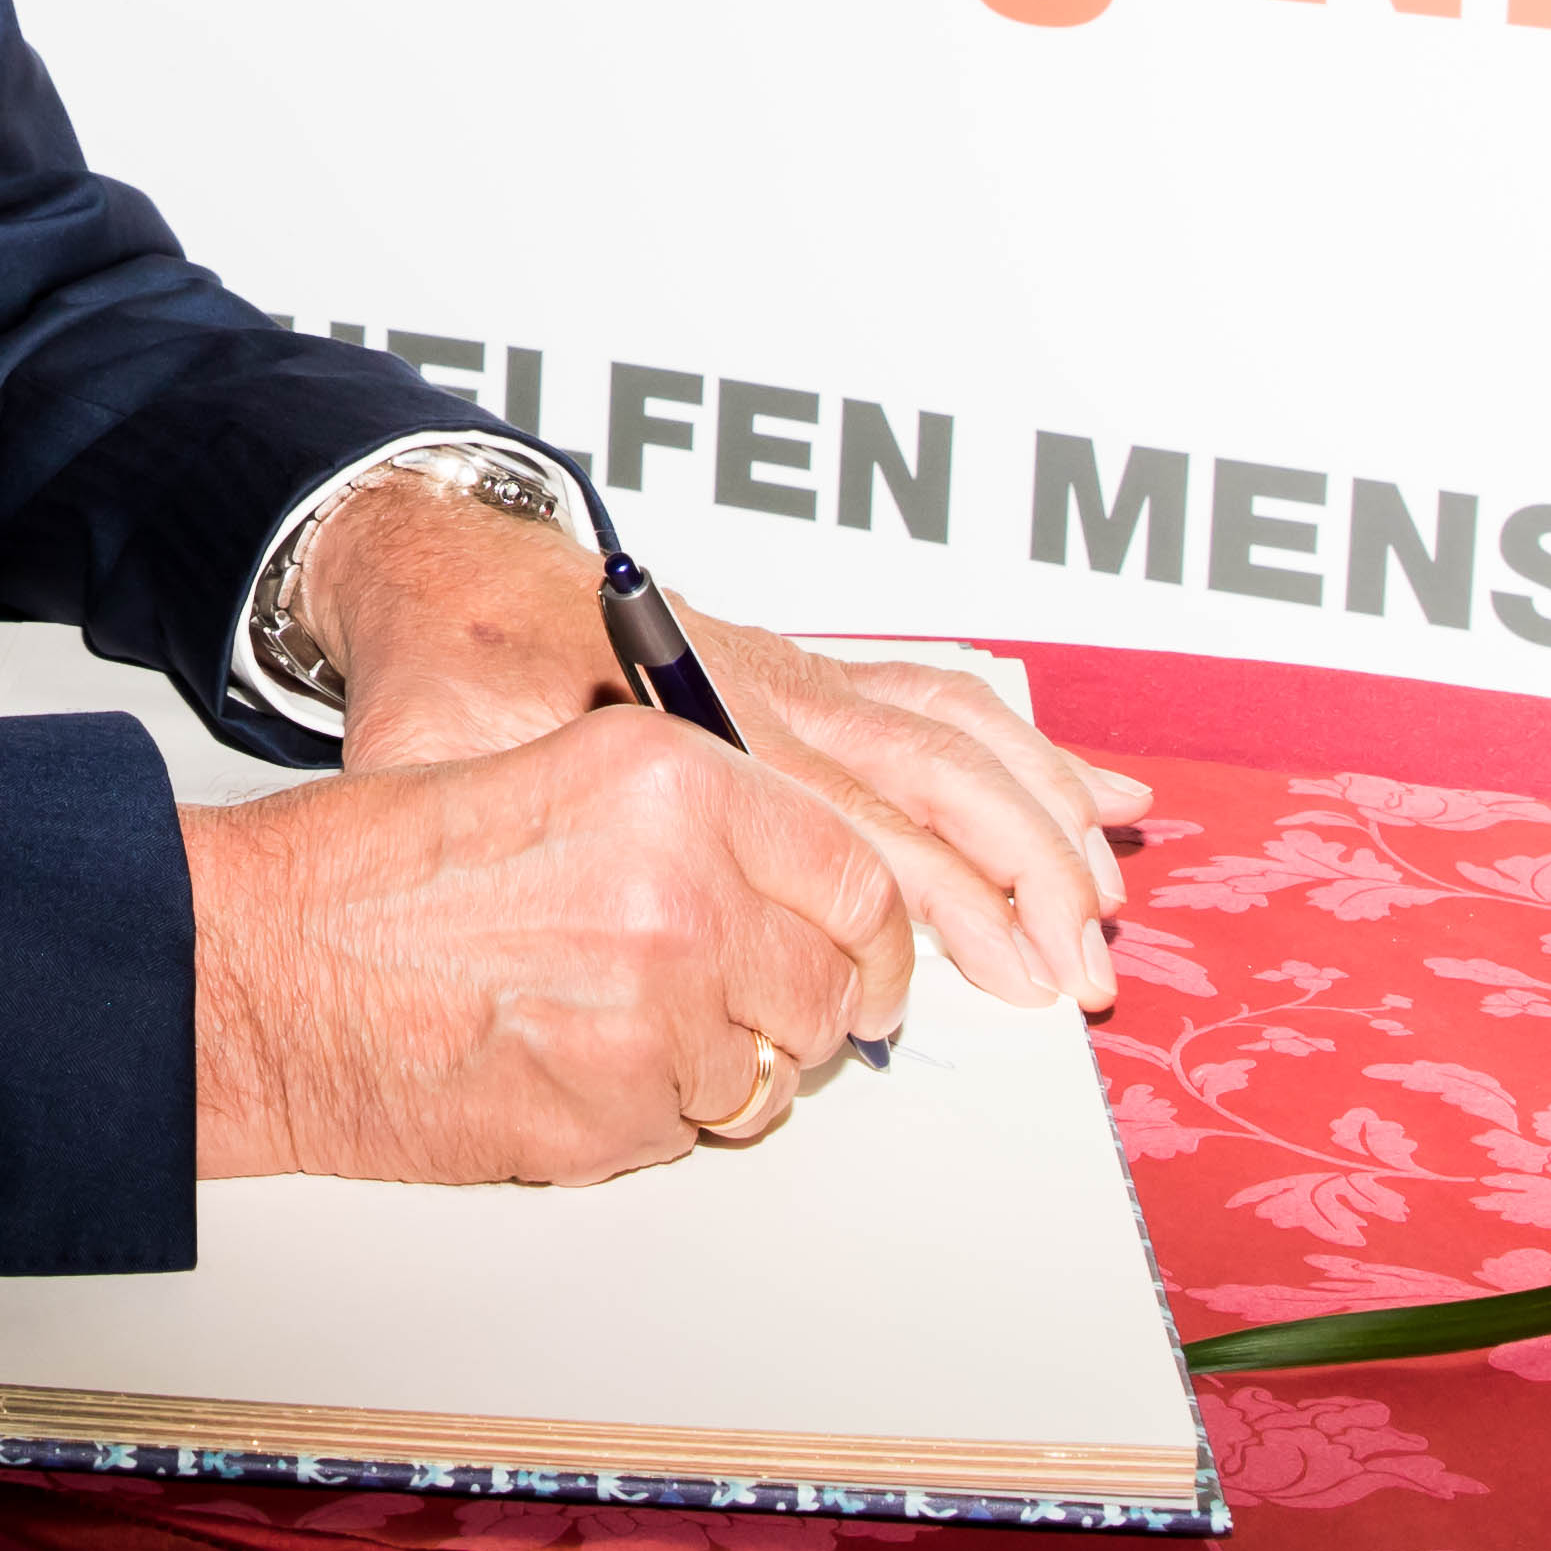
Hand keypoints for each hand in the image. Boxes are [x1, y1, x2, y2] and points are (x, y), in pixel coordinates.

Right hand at [184, 700, 901, 1180]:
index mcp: (672, 780)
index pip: (856, 878)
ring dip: (715, 1069)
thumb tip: (781, 884)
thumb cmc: (368, 878)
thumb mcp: (551, 776)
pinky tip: (565, 1064)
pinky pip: (689, 1131)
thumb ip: (684, 817)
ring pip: (766, 1075)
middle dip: (798, 1012)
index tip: (871, 965)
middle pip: (829, 988)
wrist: (262, 971)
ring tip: (610, 1030)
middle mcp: (683, 888)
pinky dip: (647, 1115)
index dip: (875, 939)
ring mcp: (658, 1010)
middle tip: (742, 1012)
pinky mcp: (617, 1110)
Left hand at [311, 481, 1150, 1013]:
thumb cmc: (453, 674)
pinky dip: (1028, 750)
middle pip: (936, 786)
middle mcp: (773, 694)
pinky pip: (945, 702)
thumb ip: (502, 825)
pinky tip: (1096, 797)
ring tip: (1102, 901)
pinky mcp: (813, 674)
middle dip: (1027, 882)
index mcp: (700, 728)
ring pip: (959, 741)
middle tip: (1083, 974)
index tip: (1012, 975)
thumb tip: (527, 915)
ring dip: (1044, 820)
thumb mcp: (448, 758)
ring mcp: (803, 679)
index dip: (948, 907)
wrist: (456, 574)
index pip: (857, 828)